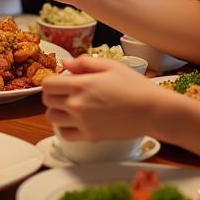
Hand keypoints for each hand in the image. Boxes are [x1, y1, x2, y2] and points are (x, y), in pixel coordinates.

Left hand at [43, 56, 160, 140]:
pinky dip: (65, 128)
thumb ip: (84, 63)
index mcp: (80, 85)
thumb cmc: (134, 85)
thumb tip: (65, 63)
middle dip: (54, 94)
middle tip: (67, 92)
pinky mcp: (90, 137)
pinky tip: (76, 120)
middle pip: (47, 101)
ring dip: (57, 111)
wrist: (152, 111)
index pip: (47, 85)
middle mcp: (77, 105)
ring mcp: (82, 123)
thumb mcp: (110, 66)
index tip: (61, 81)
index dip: (52, 81)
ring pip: (52, 118)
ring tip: (71, 106)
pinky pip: (64, 134)